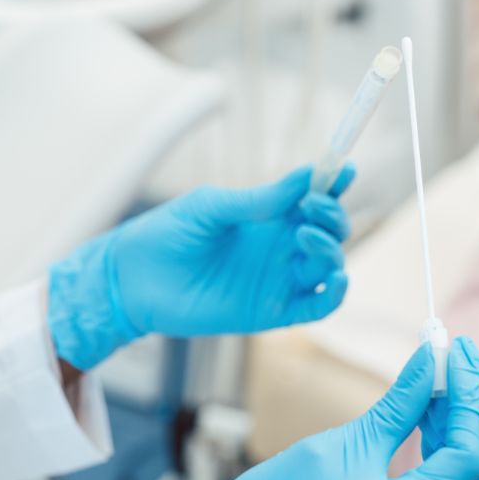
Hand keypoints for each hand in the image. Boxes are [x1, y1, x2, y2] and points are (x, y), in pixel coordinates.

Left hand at [48, 165, 354, 369]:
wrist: (134, 279)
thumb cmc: (168, 234)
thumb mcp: (211, 206)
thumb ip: (258, 199)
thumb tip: (306, 177)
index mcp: (268, 215)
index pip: (313, 197)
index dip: (333, 184)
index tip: (344, 169)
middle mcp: (280, 245)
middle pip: (329, 229)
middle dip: (332, 214)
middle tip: (311, 205)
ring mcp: (278, 277)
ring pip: (328, 264)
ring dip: (330, 248)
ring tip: (304, 234)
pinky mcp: (273, 310)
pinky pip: (317, 306)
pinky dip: (336, 294)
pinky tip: (337, 279)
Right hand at [228, 337, 478, 479]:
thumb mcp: (346, 445)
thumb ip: (397, 406)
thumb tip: (428, 360)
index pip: (466, 453)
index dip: (467, 396)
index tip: (457, 351)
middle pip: (474, 467)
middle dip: (467, 408)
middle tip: (454, 360)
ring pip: (461, 473)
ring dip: (453, 420)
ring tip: (438, 375)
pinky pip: (439, 477)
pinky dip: (437, 439)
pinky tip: (427, 407)